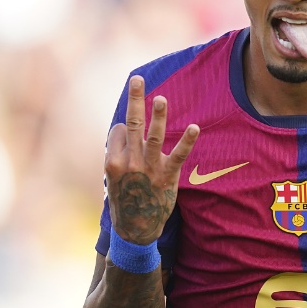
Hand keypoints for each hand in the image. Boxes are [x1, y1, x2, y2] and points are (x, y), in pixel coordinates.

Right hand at [105, 75, 199, 245]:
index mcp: (112, 161)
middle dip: (135, 98)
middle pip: (132, 123)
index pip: (119, 130)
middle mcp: (129, 161)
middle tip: (137, 78)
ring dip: (159, 115)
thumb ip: (117, 154)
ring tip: (162, 98)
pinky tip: (195, 128)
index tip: (128, 136)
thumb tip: (124, 130)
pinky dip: (187, 141)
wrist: (135, 229)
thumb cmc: (123, 199)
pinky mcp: (167, 176)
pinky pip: (178, 155)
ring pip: (154, 135)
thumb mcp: (111, 177)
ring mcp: (149, 168)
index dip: (124, 130)